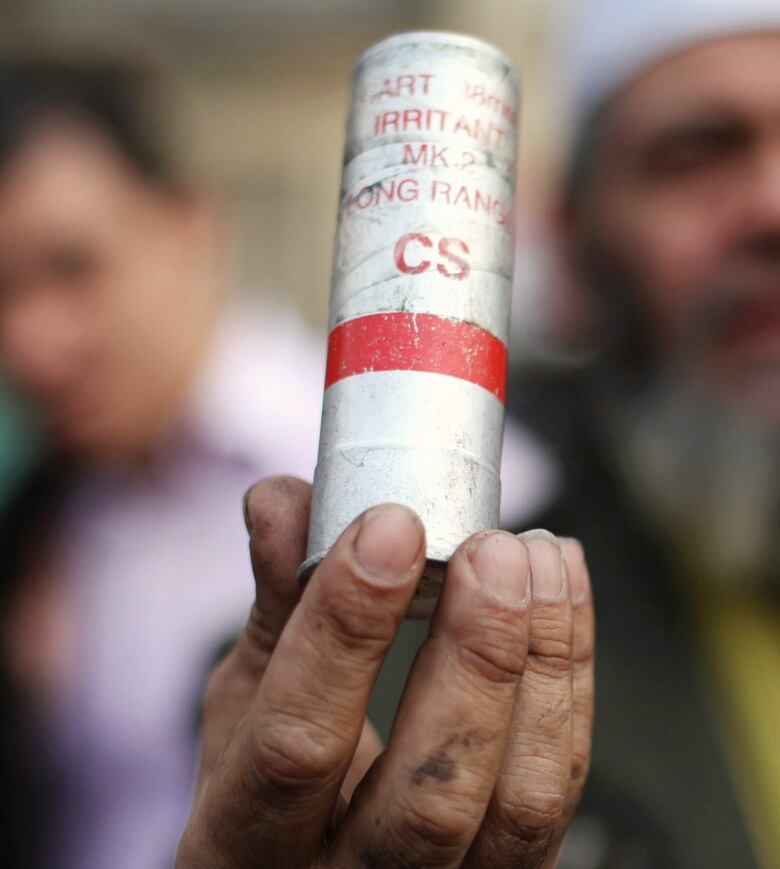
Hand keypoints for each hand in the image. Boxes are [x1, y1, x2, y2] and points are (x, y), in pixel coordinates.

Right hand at [177, 476, 594, 868]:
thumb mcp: (242, 698)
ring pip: (521, 800)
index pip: (297, 744)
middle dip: (475, 658)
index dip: (346, 632)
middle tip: (491, 553)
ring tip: (538, 559)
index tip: (390, 529)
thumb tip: (281, 500)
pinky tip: (560, 592)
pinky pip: (556, 781)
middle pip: (431, 797)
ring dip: (543, 662)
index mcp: (249, 839)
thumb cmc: (262, 783)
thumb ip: (274, 598)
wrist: (309, 864)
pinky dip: (571, 676)